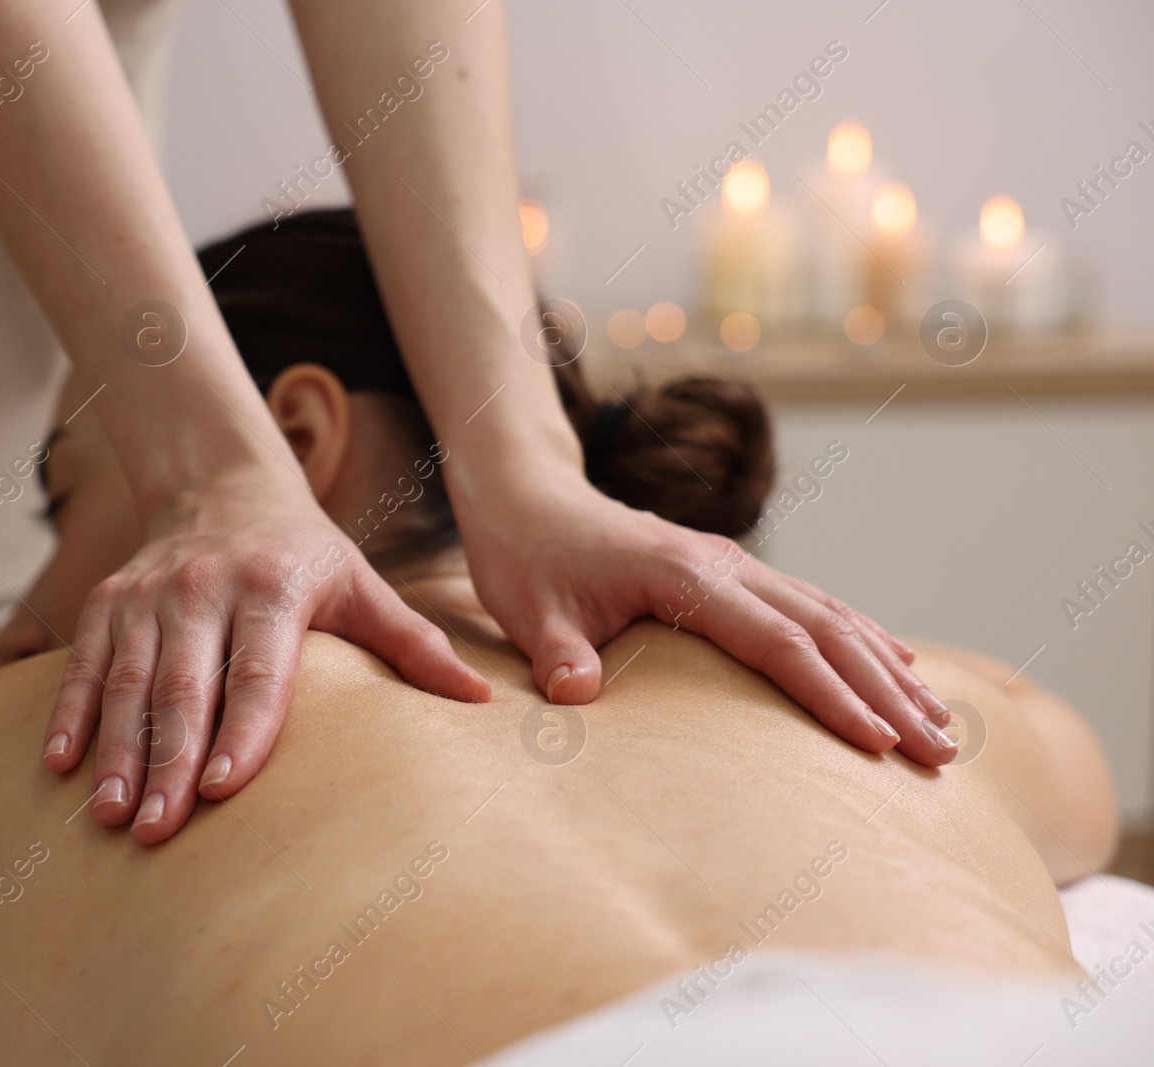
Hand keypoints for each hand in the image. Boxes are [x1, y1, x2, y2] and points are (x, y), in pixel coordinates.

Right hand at [39, 469, 489, 843]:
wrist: (223, 485)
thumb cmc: (305, 552)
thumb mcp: (362, 584)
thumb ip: (413, 643)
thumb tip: (481, 700)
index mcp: (272, 584)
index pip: (258, 667)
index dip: (243, 728)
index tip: (223, 787)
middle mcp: (203, 586)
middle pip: (184, 684)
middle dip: (168, 760)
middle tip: (158, 832)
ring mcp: (148, 593)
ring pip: (127, 680)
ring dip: (117, 750)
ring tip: (111, 814)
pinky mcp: (106, 600)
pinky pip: (85, 663)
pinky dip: (72, 712)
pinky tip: (62, 766)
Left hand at [458, 468, 956, 766]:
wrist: (530, 499)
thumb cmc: (527, 560)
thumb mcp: (529, 610)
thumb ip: (556, 653)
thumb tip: (574, 694)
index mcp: (685, 575)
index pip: (776, 641)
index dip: (829, 693)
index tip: (877, 742)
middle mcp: (725, 564)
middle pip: (827, 630)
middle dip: (887, 694)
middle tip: (940, 753)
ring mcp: (735, 564)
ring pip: (833, 615)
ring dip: (890, 669)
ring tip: (942, 725)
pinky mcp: (733, 571)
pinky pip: (815, 605)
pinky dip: (866, 638)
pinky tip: (902, 667)